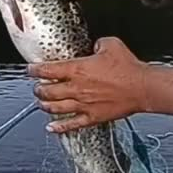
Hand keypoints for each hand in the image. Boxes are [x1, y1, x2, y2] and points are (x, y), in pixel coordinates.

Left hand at [29, 37, 172, 132]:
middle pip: (47, 91)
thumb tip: (94, 47)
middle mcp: (76, 88)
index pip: (47, 70)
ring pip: (55, 108)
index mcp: (78, 69)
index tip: (30, 69)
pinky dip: (58, 128)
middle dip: (38, 89)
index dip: (34, 70)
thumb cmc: (128, 67)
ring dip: (44, 105)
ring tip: (41, 103)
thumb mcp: (111, 44)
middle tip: (36, 87)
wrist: (142, 87)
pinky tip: (51, 128)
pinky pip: (71, 124)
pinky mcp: (92, 117)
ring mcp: (83, 104)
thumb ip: (97, 44)